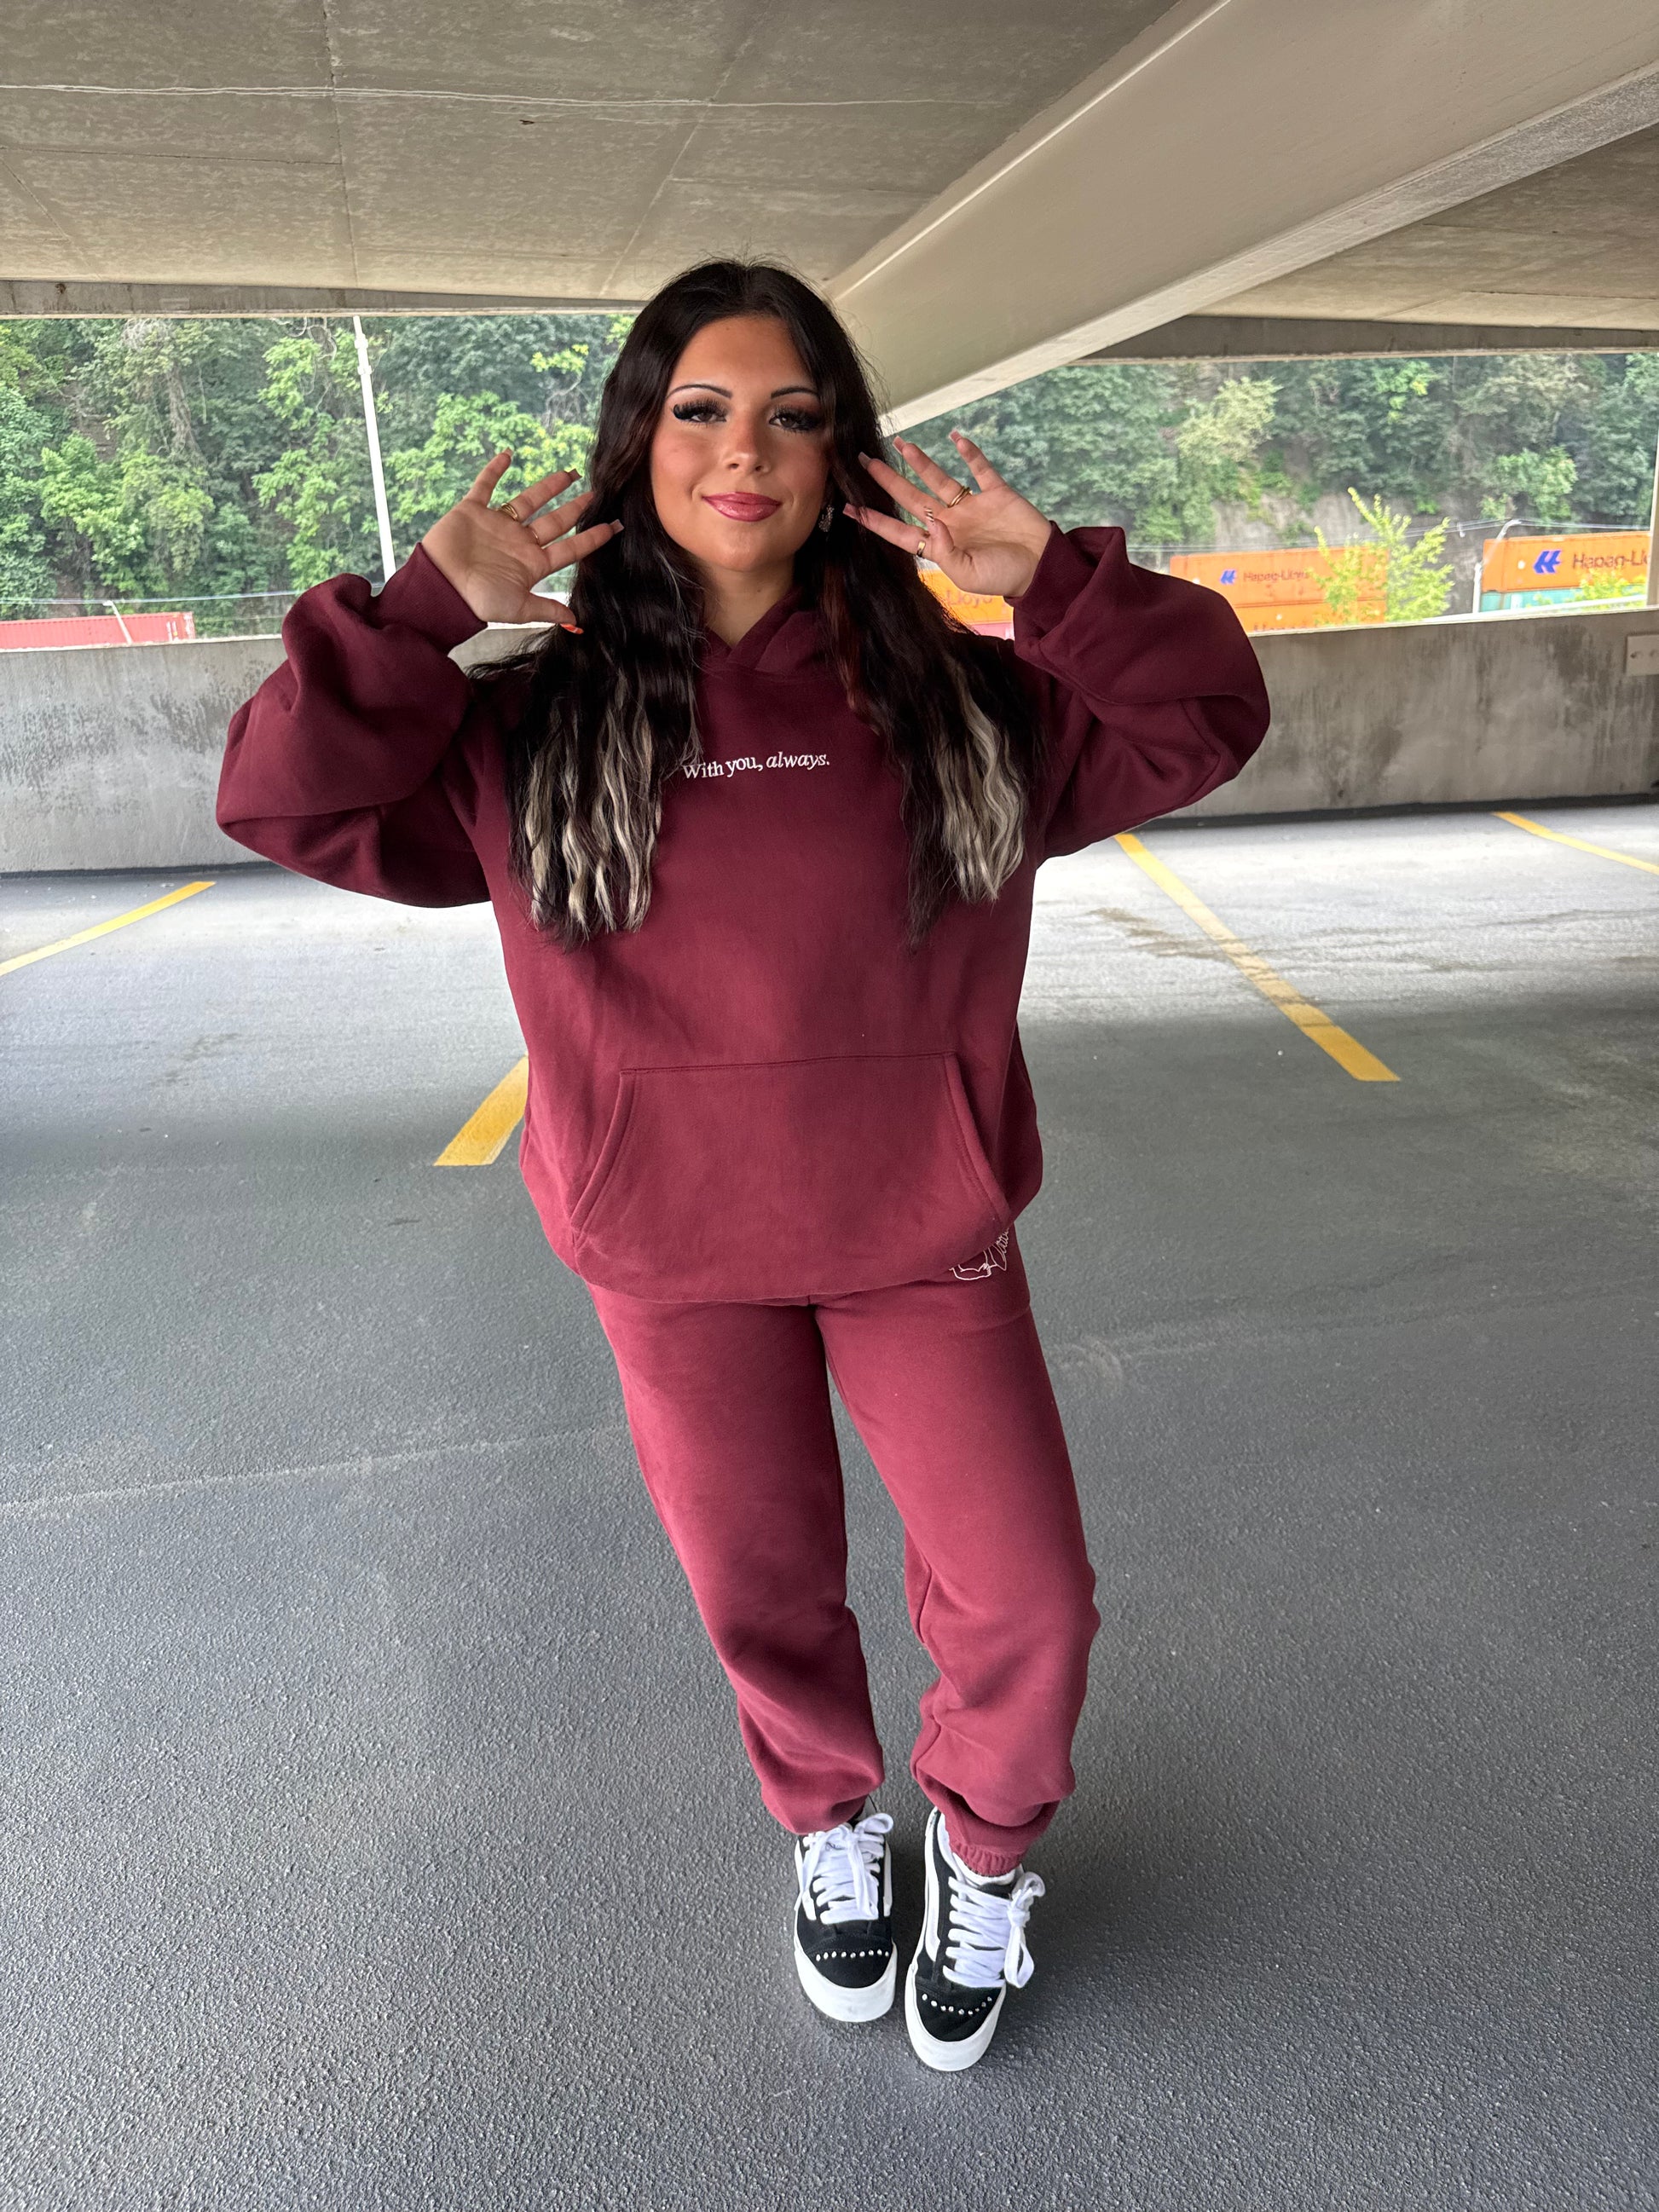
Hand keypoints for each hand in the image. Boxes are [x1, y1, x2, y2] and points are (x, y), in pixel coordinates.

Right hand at [419, 449, 622, 626]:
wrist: (440, 588)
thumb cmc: (478, 602)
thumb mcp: (518, 608)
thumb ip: (546, 609)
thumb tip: (576, 620)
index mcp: (533, 563)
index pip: (570, 548)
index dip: (593, 537)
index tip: (615, 526)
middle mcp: (519, 542)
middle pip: (555, 521)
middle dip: (575, 507)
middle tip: (595, 493)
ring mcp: (498, 524)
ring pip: (528, 499)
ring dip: (547, 486)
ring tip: (568, 473)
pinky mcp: (473, 511)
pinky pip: (485, 485)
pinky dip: (494, 470)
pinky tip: (508, 454)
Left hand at [846, 431, 1052, 601]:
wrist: (1042, 567)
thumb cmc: (1004, 577)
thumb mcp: (969, 575)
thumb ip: (947, 552)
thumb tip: (931, 524)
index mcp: (940, 545)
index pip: (900, 531)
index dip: (874, 520)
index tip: (849, 508)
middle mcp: (950, 522)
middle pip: (911, 497)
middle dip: (887, 480)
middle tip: (864, 461)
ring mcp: (971, 506)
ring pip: (939, 479)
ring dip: (921, 461)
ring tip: (901, 443)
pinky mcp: (996, 493)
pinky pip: (980, 469)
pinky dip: (971, 454)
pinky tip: (957, 438)